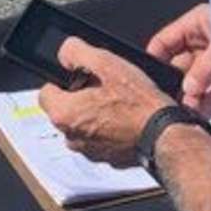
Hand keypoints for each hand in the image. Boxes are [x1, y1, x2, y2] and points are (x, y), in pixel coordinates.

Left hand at [37, 37, 169, 166]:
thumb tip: (65, 52)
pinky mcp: (106, 158)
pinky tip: (125, 118)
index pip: (46, 92)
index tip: (80, 77)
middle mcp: (71, 137)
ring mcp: (89, 151)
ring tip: (118, 103)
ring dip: (94, 114)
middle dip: (80, 97)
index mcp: (64, 114)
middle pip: (65, 109)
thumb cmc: (138, 103)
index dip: (63, 80)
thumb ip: (77, 52)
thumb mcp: (106, 63)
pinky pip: (99, 138)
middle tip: (104, 88)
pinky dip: (108, 129)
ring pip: (82, 124)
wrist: (164, 133)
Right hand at [147, 3, 210, 115]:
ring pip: (196, 81)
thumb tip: (189, 90)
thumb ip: (205, 69)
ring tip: (186, 114)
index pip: (165, 42)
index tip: (148, 79)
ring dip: (192, 97)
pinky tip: (200, 114)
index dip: (155, 60)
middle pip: (180, 65)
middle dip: (177, 85)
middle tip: (172, 103)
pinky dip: (207, 102)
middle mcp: (206, 41)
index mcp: (198, 23)